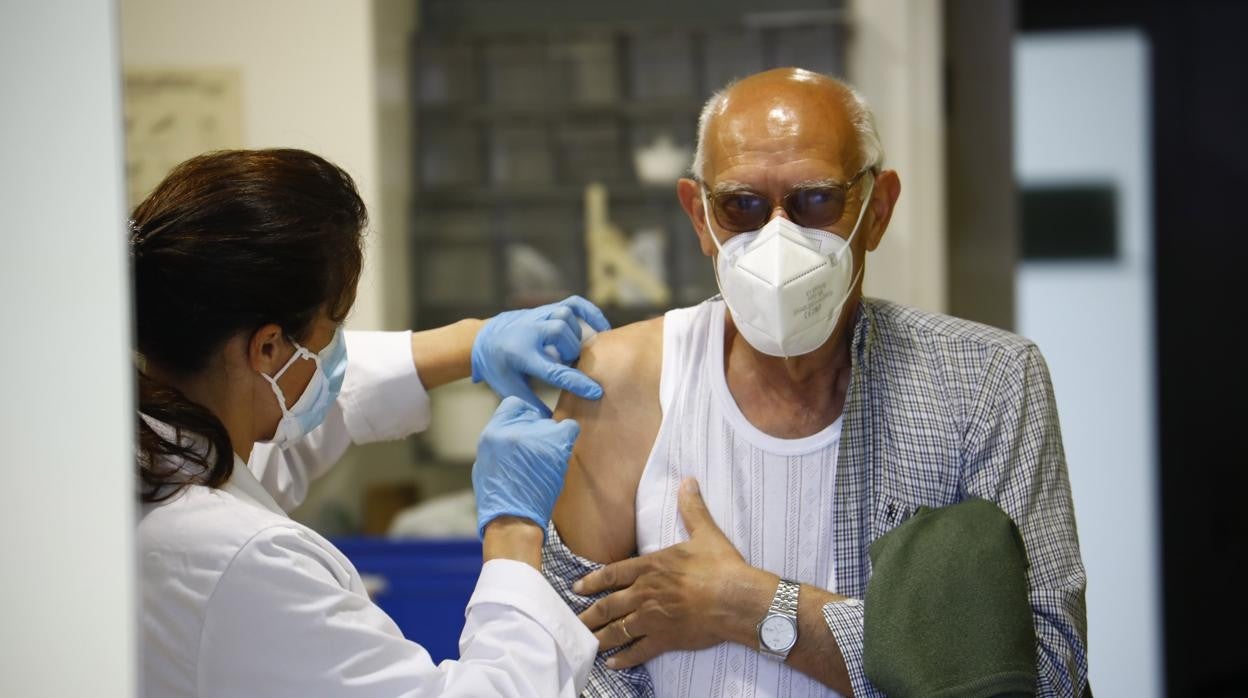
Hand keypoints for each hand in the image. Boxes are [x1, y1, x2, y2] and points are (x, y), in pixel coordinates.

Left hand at [471, 295, 611, 415]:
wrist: (484, 339)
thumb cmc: (500, 368)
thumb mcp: (509, 388)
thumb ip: (531, 404)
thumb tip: (553, 424)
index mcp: (520, 354)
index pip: (553, 370)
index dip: (576, 382)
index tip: (596, 392)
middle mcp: (530, 331)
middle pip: (561, 333)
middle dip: (570, 351)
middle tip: (567, 363)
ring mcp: (539, 316)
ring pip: (566, 317)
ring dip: (574, 335)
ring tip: (568, 351)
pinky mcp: (547, 308)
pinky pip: (574, 303)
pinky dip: (591, 313)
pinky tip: (602, 328)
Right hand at [472, 396, 580, 537]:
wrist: (512, 520)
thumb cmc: (499, 499)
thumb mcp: (485, 463)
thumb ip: (498, 441)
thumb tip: (514, 430)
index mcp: (490, 433)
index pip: (513, 405)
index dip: (523, 416)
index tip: (527, 431)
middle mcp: (510, 430)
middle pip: (534, 414)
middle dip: (538, 431)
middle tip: (538, 454)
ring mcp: (533, 436)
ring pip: (551, 424)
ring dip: (551, 440)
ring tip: (546, 463)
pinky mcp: (553, 445)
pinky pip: (569, 427)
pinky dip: (568, 438)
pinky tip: (561, 454)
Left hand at [574, 479, 766, 668]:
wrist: (737, 599)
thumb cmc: (721, 566)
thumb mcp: (705, 533)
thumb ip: (692, 508)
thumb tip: (688, 481)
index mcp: (652, 567)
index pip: (613, 574)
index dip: (593, 581)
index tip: (577, 588)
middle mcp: (646, 592)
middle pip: (608, 606)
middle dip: (589, 615)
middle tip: (573, 621)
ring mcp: (653, 618)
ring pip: (618, 630)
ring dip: (600, 637)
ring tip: (587, 644)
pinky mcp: (666, 638)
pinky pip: (639, 651)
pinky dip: (624, 658)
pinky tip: (614, 662)